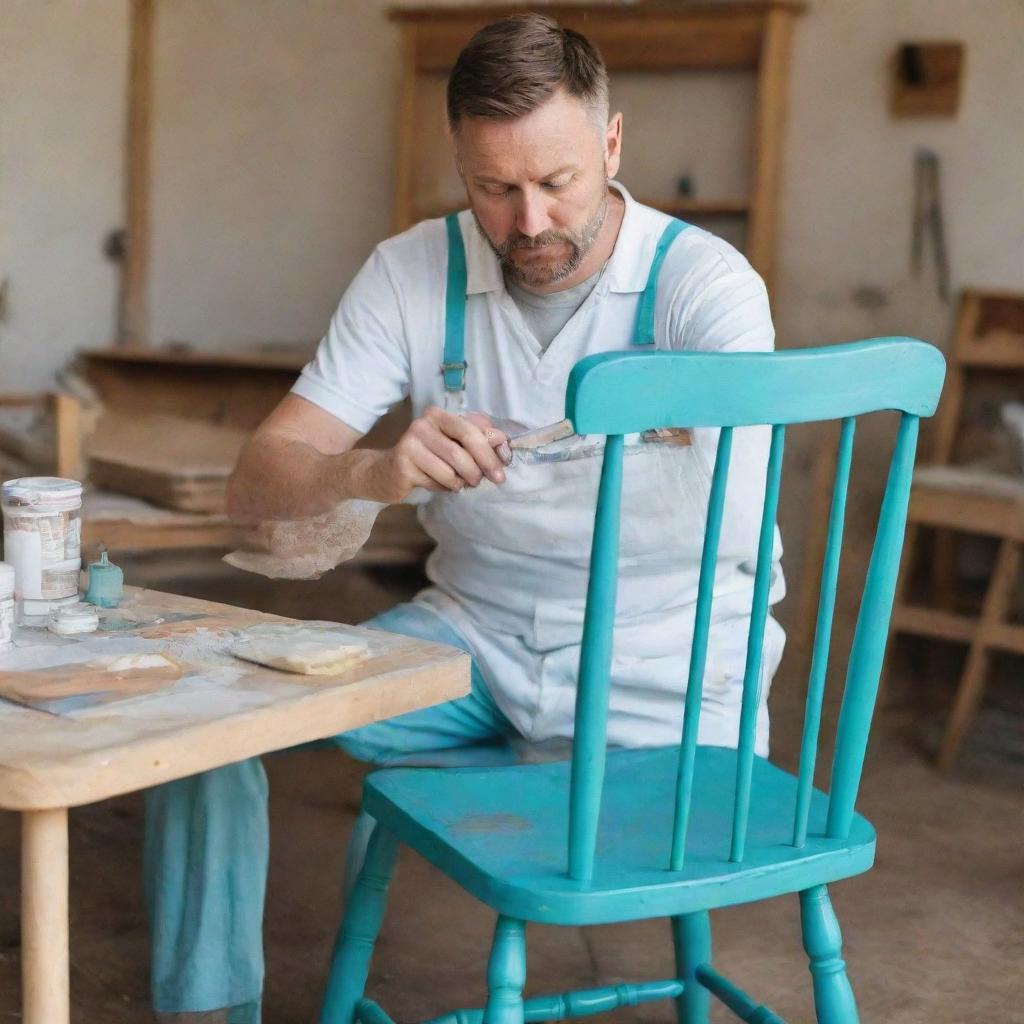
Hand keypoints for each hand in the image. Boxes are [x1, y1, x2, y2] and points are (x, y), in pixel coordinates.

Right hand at [367, 407, 509, 502]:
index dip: (492, 448)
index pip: (473, 428)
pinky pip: (438, 480)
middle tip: (493, 480)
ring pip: (452, 467)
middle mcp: (424, 424)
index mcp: (439, 415)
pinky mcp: (404, 464)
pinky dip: (445, 487)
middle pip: (464, 446)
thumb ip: (477, 440)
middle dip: (484, 465)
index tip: (504, 465)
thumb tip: (503, 443)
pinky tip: (439, 484)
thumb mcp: (452, 445)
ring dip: (463, 480)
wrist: (386, 473)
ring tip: (461, 483)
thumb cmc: (427, 459)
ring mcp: (411, 443)